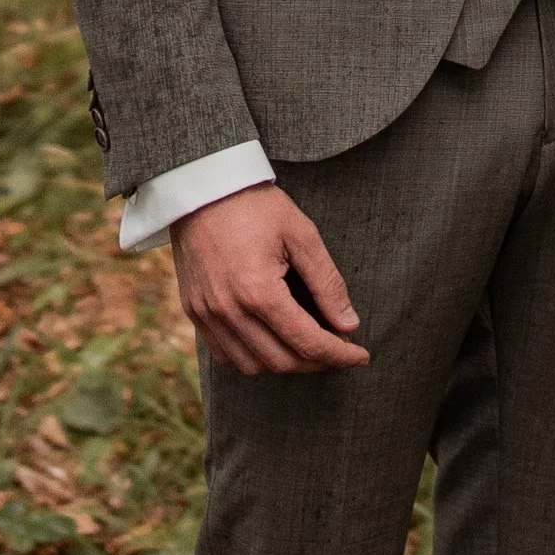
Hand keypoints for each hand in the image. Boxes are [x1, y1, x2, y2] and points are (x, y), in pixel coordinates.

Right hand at [172, 186, 368, 377]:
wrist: (202, 188)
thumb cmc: (255, 206)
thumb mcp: (302, 235)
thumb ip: (328, 284)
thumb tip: (349, 325)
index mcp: (259, 292)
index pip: (308, 342)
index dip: (340, 355)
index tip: (361, 355)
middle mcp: (229, 310)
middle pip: (282, 362)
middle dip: (318, 361)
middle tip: (339, 347)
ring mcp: (206, 313)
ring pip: (252, 366)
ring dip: (284, 363)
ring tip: (305, 344)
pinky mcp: (193, 310)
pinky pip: (223, 354)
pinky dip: (251, 356)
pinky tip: (269, 339)